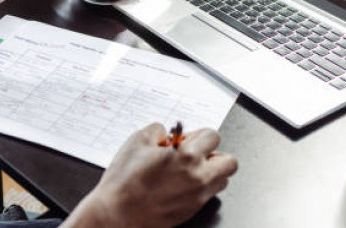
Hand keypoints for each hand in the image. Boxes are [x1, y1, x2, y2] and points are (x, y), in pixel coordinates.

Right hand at [67, 123, 236, 227]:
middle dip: (214, 153)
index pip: (213, 136)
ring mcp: (197, 197)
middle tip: (196, 153)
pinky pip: (208, 194)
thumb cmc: (124, 181)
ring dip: (210, 171)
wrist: (117, 214)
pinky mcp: (192, 210)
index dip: (198, 135)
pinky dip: (200, 186)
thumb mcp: (137, 140)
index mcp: (186, 156)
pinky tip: (180, 184)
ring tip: (189, 169)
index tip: (187, 139)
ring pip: (222, 180)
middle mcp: (198, 177)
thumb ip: (158, 130)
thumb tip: (167, 133)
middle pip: (229, 161)